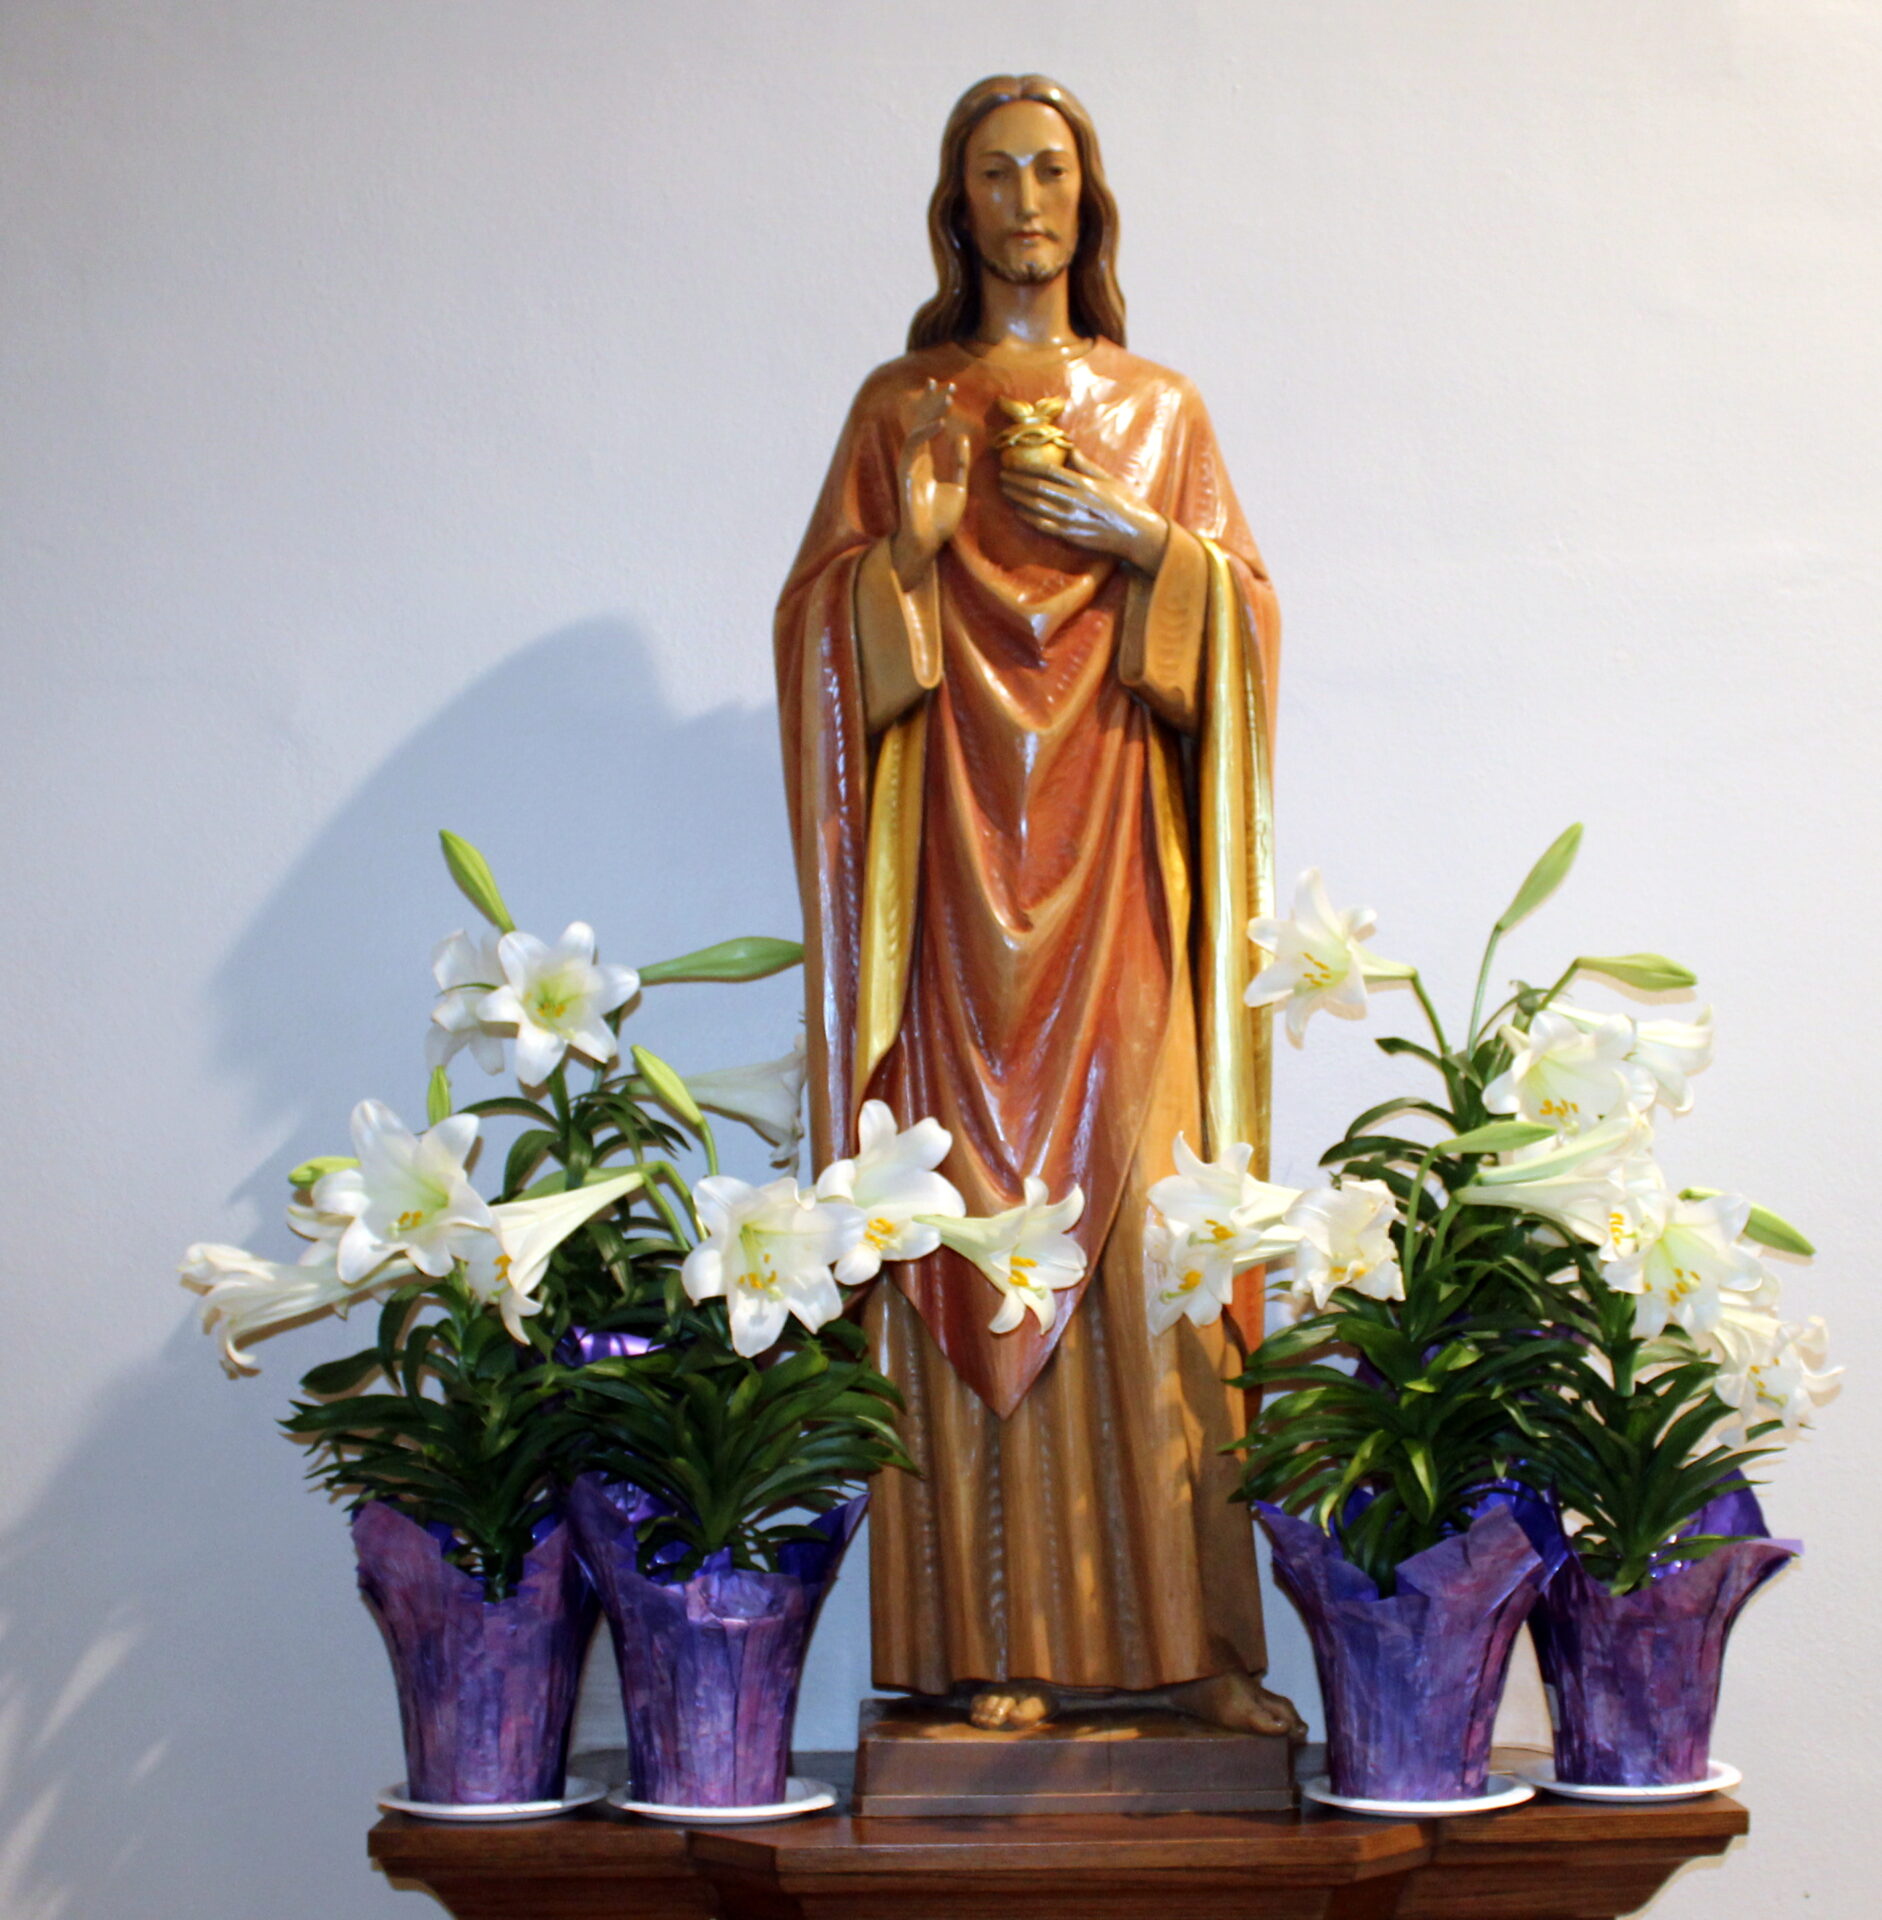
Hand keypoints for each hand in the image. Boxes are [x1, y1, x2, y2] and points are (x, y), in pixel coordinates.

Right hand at [891, 380, 971, 588]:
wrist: (929, 541)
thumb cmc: (940, 519)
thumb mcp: (958, 486)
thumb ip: (959, 463)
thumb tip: (962, 436)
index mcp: (926, 461)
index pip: (929, 427)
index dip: (935, 406)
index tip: (946, 388)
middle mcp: (915, 460)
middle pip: (921, 423)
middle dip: (932, 402)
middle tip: (945, 383)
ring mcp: (910, 466)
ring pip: (917, 429)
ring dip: (931, 412)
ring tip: (946, 397)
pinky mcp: (907, 474)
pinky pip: (914, 447)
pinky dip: (926, 433)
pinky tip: (940, 422)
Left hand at [1000, 449, 1168, 573]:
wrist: (1137, 535)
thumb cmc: (1126, 504)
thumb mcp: (1109, 480)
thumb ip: (1086, 465)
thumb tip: (1069, 448)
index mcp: (1085, 484)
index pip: (1049, 471)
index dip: (1028, 467)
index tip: (1015, 462)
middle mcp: (1075, 501)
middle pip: (1038, 488)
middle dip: (1017, 482)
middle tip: (1002, 476)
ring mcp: (1071, 520)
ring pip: (1037, 507)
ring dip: (1018, 498)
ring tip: (1005, 490)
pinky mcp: (1071, 536)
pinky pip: (1044, 526)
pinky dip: (1029, 517)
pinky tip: (1019, 511)